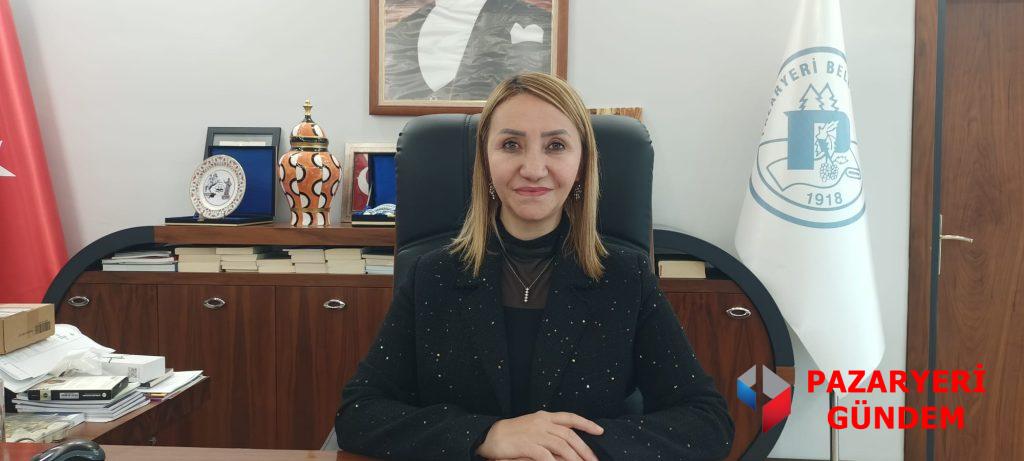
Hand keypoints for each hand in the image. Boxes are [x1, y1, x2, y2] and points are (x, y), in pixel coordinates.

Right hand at [476, 410, 603, 460]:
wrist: (491, 436)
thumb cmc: (513, 433)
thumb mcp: (534, 426)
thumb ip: (550, 430)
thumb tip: (568, 441)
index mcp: (545, 417)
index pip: (570, 418)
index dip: (586, 423)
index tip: (600, 430)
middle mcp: (542, 423)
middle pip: (570, 435)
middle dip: (584, 449)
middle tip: (594, 460)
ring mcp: (535, 433)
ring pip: (562, 446)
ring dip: (574, 458)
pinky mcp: (527, 445)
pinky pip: (545, 456)